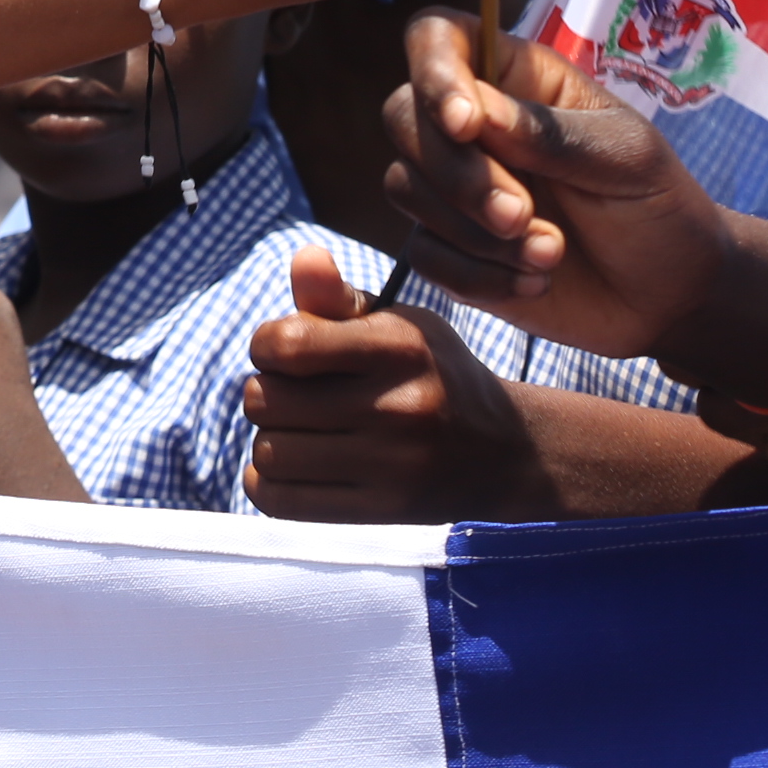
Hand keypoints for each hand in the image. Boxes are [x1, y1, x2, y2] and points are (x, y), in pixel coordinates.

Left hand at [244, 246, 548, 521]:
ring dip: (270, 439)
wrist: (501, 452)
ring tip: (297, 430)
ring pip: (268, 452)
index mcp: (400, 345)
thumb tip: (302, 256)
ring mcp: (391, 465)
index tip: (285, 351)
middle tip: (293, 394)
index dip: (267, 344)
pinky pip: (280, 501)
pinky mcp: (381, 511)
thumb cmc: (430, 374)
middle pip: (267, 400)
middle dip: (266, 391)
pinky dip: (267, 482)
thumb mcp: (399, 325)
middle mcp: (399, 405)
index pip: (286, 344)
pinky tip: (293, 465)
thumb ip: (338, 298)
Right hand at [380, 10, 734, 361]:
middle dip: (456, 173)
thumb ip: (552, 134)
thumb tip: (478, 113)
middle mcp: (474, 124)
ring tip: (550, 253)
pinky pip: (423, 253)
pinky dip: (476, 275)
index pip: (438, 38)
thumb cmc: (656, 203)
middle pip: (403, 116)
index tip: (467, 125)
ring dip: (472, 231)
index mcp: (516, 77)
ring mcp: (456, 186)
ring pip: (405, 186)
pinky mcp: (450, 247)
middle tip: (521, 215)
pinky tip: (534, 284)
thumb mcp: (624, 158)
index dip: (434, 71)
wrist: (670, 293)